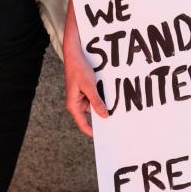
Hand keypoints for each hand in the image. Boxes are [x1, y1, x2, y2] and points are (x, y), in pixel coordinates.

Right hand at [63, 5, 108, 136]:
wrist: (75, 54)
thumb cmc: (78, 69)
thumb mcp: (89, 86)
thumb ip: (96, 101)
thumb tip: (104, 116)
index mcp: (73, 105)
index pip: (83, 124)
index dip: (93, 131)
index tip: (105, 137)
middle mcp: (77, 103)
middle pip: (90, 116)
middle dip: (102, 117)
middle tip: (116, 123)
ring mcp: (82, 97)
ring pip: (94, 106)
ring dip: (103, 106)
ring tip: (117, 110)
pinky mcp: (86, 90)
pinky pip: (96, 98)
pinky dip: (103, 98)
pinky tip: (112, 98)